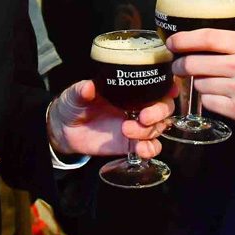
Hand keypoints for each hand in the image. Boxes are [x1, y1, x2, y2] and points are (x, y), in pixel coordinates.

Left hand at [47, 80, 175, 157]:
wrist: (65, 130)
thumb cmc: (74, 104)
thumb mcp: (75, 94)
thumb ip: (81, 91)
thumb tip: (88, 87)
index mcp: (129, 90)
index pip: (156, 85)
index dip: (168, 86)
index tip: (170, 90)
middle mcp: (138, 106)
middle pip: (164, 107)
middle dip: (159, 112)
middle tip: (143, 116)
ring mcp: (136, 126)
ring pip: (159, 128)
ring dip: (149, 131)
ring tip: (127, 131)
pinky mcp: (131, 144)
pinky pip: (151, 148)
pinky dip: (151, 149)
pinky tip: (140, 150)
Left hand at [168, 29, 234, 146]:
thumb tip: (208, 45)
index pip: (207, 37)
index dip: (184, 39)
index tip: (172, 42)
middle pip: (195, 62)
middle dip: (181, 65)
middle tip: (179, 66)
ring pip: (200, 84)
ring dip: (198, 84)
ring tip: (208, 83)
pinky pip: (210, 104)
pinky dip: (210, 101)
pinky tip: (220, 98)